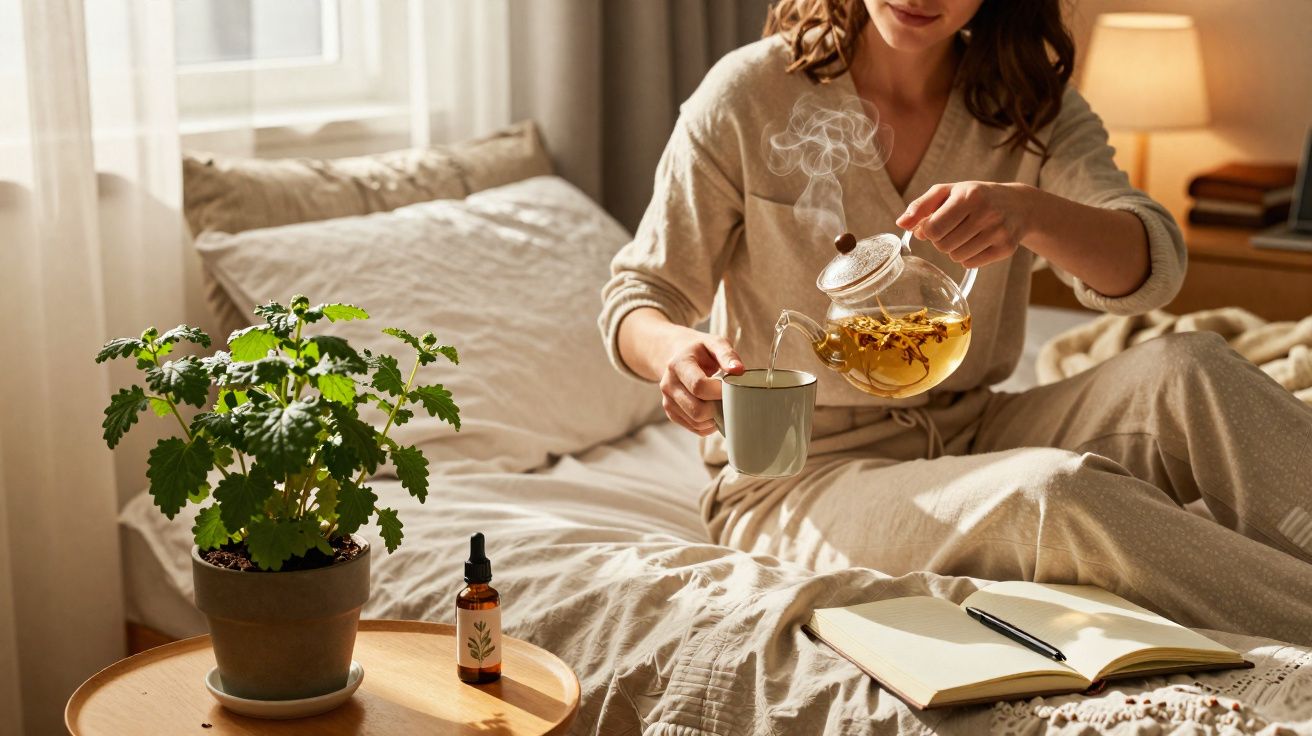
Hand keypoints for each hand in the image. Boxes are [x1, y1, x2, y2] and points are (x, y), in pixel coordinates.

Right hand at [657, 329, 742, 435]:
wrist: (676, 355)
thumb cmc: (699, 350)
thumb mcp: (713, 343)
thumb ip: (727, 354)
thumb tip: (738, 370)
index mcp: (678, 364)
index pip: (698, 386)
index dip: (719, 392)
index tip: (731, 388)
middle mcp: (668, 385)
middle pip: (697, 410)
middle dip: (718, 408)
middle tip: (728, 398)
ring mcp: (667, 401)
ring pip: (696, 422)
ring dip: (715, 418)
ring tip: (722, 402)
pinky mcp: (671, 413)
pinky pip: (695, 428)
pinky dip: (709, 424)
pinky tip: (714, 410)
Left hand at [895, 181, 1036, 268]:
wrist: (1018, 205)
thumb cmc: (974, 197)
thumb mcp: (947, 192)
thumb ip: (921, 206)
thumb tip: (901, 224)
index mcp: (969, 196)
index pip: (933, 229)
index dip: (929, 231)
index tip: (936, 224)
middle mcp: (986, 213)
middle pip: (943, 245)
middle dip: (941, 240)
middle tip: (954, 228)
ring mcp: (998, 232)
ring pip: (956, 257)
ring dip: (954, 249)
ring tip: (966, 234)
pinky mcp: (1006, 248)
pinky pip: (971, 264)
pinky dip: (968, 257)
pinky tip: (978, 242)